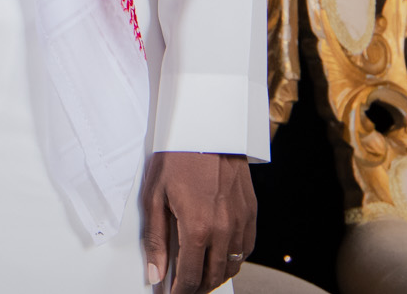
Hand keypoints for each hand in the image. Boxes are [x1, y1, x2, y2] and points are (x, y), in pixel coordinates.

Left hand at [141, 150, 254, 292]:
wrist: (208, 128)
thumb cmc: (178, 157)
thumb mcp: (155, 196)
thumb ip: (156, 239)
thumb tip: (156, 273)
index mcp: (197, 229)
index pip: (190, 278)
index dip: (178, 292)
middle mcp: (223, 230)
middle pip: (213, 277)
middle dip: (196, 288)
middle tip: (182, 287)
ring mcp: (241, 222)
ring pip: (232, 266)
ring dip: (215, 276)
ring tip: (199, 275)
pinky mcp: (251, 212)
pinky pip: (246, 248)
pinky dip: (234, 259)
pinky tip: (220, 256)